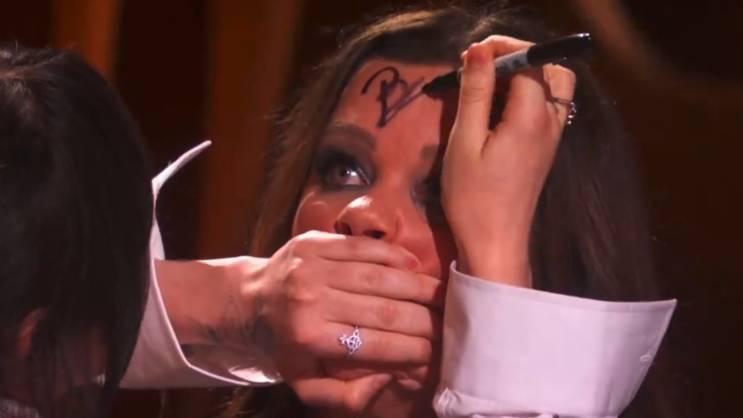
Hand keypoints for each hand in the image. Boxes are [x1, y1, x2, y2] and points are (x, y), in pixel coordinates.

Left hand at [251, 230, 442, 411]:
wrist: (247, 300)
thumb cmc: (285, 346)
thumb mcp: (306, 385)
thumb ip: (346, 396)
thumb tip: (387, 377)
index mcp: (310, 338)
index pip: (377, 345)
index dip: (414, 350)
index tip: (438, 352)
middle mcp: (311, 299)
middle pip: (384, 310)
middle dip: (424, 320)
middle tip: (449, 325)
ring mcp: (312, 266)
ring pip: (379, 276)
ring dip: (417, 286)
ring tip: (441, 296)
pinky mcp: (314, 240)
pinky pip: (364, 247)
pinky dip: (394, 256)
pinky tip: (415, 266)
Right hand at [441, 35, 575, 284]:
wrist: (495, 244)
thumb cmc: (473, 197)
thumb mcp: (464, 142)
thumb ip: (475, 93)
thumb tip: (479, 50)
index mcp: (531, 117)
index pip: (529, 61)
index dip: (503, 49)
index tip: (471, 56)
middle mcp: (550, 122)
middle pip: (551, 68)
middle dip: (519, 57)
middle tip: (482, 67)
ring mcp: (553, 137)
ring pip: (555, 86)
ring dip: (527, 74)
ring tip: (490, 85)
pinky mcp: (546, 149)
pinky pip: (549, 106)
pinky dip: (529, 94)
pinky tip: (499, 108)